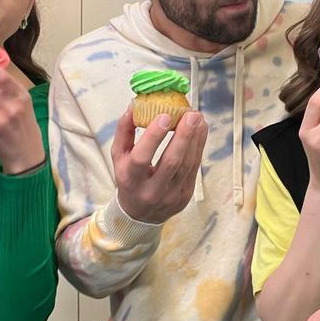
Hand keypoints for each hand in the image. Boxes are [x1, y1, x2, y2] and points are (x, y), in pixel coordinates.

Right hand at [112, 107, 207, 223]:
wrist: (140, 215)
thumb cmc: (128, 178)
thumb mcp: (119, 157)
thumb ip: (124, 131)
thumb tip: (134, 105)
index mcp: (130, 179)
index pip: (142, 158)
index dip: (154, 137)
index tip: (165, 116)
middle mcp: (151, 190)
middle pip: (171, 162)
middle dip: (183, 136)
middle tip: (191, 114)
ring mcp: (171, 195)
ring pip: (187, 165)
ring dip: (195, 139)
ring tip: (198, 118)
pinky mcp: (185, 195)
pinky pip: (194, 169)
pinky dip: (199, 148)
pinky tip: (201, 131)